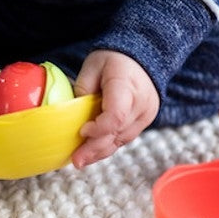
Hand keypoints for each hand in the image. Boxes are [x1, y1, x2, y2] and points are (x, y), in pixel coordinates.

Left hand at [71, 50, 159, 168]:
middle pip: (117, 132)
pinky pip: (126, 137)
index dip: (98, 129)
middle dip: (95, 148)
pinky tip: (94, 152)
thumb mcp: (92, 66)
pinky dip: (110, 145)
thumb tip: (72, 114)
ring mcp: (146, 114)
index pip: (116, 115)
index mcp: (126, 85)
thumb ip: (82, 88)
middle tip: (76, 160)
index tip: (82, 131)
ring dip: (101, 151)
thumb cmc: (114, 59)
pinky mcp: (146, 120)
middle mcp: (141, 103)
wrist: (143, 57)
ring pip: (122, 139)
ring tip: (81, 160)